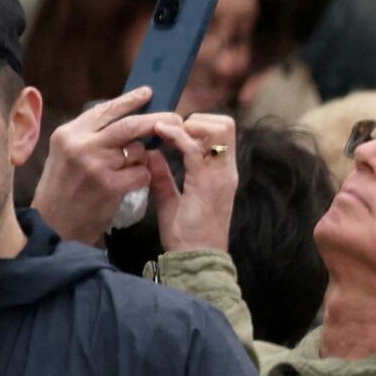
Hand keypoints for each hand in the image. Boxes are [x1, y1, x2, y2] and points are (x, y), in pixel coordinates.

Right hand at [31, 90, 178, 241]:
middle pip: (129, 125)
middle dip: (156, 120)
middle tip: (174, 118)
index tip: (148, 93)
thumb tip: (125, 119)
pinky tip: (127, 186)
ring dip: (142, 159)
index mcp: (68, 134)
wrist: (52, 225)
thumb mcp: (65, 155)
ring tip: (127, 171)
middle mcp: (80, 145)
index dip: (129, 100)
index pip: (104, 110)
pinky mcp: (109, 185)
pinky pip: (142, 173)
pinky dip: (142, 178)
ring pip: (138, 151)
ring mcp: (95, 165)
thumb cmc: (62, 190)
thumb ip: (90, 137)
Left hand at [142, 111, 238, 253]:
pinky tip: (159, 135)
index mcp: (220, 172)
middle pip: (225, 124)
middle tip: (168, 126)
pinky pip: (196, 149)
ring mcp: (220, 175)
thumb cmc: (186, 232)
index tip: (168, 127)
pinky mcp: (208, 183)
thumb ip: (163, 175)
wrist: (195, 258)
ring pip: (217, 130)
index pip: (221, 132)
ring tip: (163, 129)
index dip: (196, 123)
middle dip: (195, 118)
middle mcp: (225, 170)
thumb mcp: (171, 198)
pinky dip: (177, 137)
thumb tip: (150, 154)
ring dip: (188, 124)